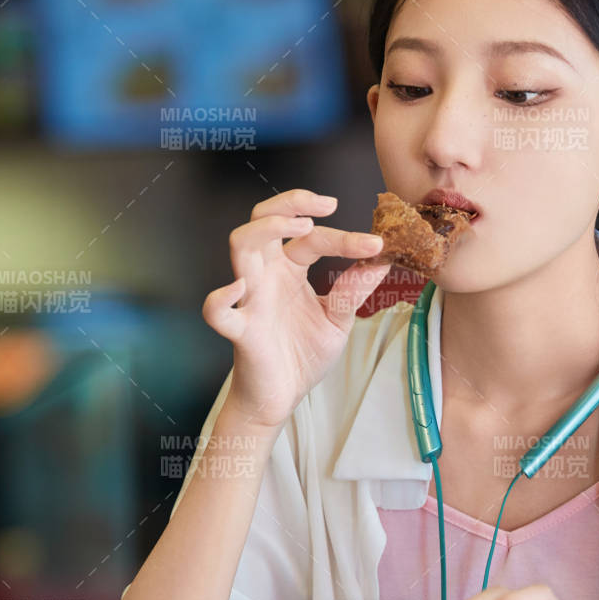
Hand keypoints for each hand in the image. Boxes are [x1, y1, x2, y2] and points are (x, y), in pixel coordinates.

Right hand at [202, 189, 390, 427]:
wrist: (283, 397)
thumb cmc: (302, 354)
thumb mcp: (338, 320)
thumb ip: (353, 291)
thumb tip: (382, 260)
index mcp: (289, 269)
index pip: (311, 237)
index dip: (345, 237)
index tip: (376, 243)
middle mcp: (267, 275)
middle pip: (263, 220)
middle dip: (291, 202)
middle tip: (328, 205)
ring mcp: (250, 299)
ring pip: (241, 246)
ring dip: (266, 228)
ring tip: (302, 227)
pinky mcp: (241, 330)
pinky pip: (216, 311)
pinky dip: (221, 297)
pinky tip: (241, 289)